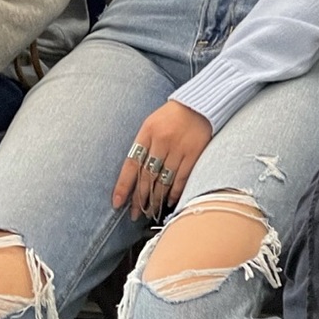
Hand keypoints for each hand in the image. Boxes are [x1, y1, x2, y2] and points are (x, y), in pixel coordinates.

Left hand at [113, 101, 213, 220]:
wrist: (200, 104)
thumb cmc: (173, 116)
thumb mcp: (151, 124)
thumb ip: (143, 146)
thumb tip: (135, 175)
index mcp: (147, 132)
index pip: (131, 164)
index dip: (123, 186)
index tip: (118, 203)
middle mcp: (162, 140)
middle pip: (147, 176)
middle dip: (139, 198)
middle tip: (135, 214)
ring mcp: (179, 147)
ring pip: (164, 180)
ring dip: (156, 199)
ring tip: (151, 211)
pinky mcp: (195, 152)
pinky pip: (182, 177)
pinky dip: (175, 192)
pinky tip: (170, 201)